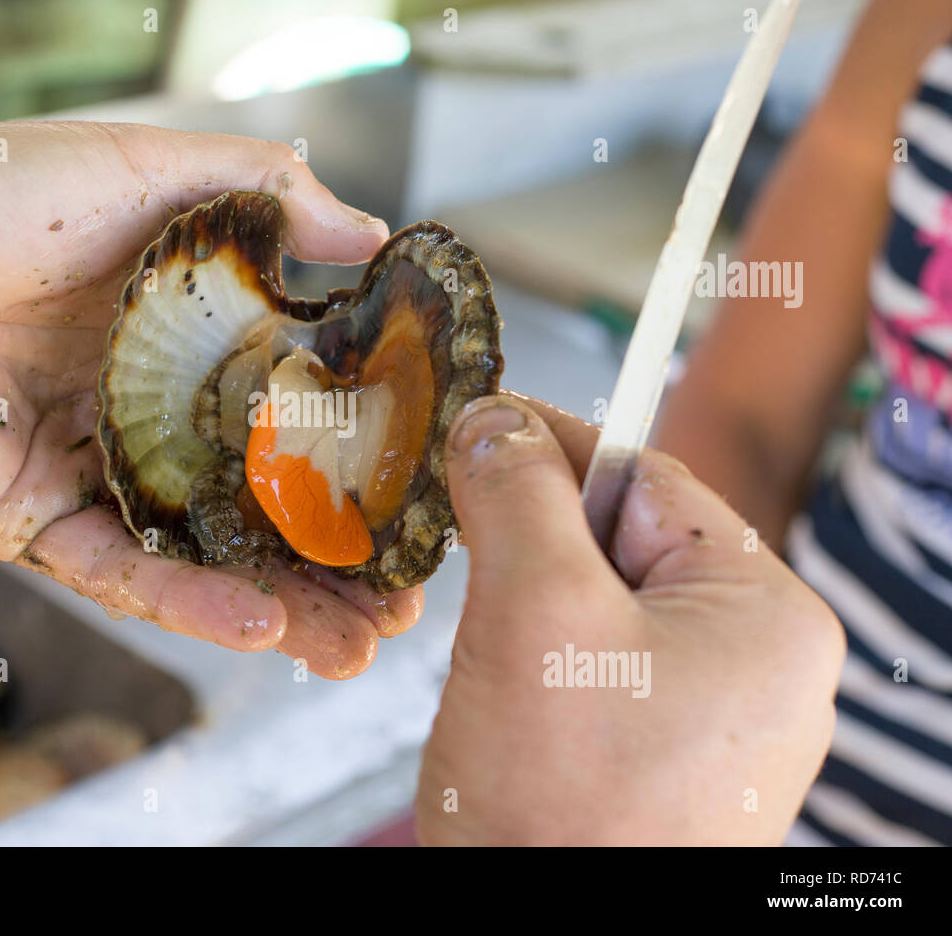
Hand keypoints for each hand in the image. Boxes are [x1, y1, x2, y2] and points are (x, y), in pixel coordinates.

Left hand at [0, 121, 422, 677]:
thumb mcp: (144, 170)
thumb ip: (261, 193)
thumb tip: (371, 231)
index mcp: (184, 342)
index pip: (292, 411)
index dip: (359, 452)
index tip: (426, 488)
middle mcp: (150, 415)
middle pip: (259, 501)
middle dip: (336, 556)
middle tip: (408, 596)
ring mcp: (98, 474)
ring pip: (204, 555)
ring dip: (285, 603)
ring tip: (361, 642)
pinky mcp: (36, 522)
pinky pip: (123, 570)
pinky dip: (191, 602)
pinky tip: (265, 627)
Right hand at [415, 393, 843, 843]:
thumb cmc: (561, 808)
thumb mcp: (533, 617)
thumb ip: (519, 496)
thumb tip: (494, 420)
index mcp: (766, 617)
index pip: (647, 483)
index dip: (553, 445)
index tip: (478, 424)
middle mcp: (758, 667)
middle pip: (625, 545)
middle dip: (535, 540)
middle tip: (463, 542)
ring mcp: (714, 721)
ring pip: (603, 609)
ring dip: (531, 606)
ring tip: (489, 651)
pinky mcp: (665, 761)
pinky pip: (598, 672)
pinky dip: (540, 661)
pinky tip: (507, 694)